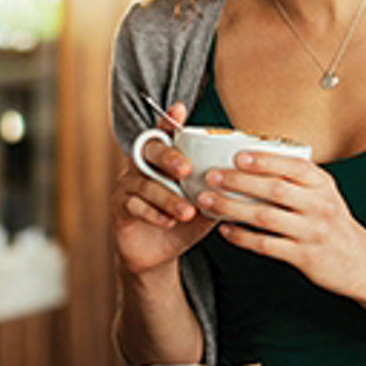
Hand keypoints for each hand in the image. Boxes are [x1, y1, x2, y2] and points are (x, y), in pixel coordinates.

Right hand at [111, 102, 217, 276]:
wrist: (159, 254)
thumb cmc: (184, 222)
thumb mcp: (206, 204)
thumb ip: (218, 190)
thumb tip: (246, 180)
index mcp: (165, 160)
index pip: (165, 134)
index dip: (169, 120)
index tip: (179, 110)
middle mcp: (143, 166)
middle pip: (150, 150)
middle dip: (169, 157)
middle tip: (186, 169)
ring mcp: (128, 186)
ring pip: (145, 183)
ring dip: (167, 197)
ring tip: (187, 211)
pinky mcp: (120, 208)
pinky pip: (133, 205)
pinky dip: (153, 213)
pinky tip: (168, 222)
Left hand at [199, 151, 365, 299]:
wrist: (360, 262)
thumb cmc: (334, 224)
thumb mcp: (325, 195)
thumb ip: (298, 180)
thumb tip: (254, 161)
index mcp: (324, 185)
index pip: (293, 166)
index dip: (264, 160)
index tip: (238, 155)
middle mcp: (320, 206)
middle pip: (274, 189)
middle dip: (238, 181)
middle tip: (212, 176)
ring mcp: (312, 232)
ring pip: (265, 217)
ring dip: (232, 208)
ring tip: (209, 201)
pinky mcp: (304, 256)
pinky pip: (266, 244)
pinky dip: (242, 237)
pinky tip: (226, 230)